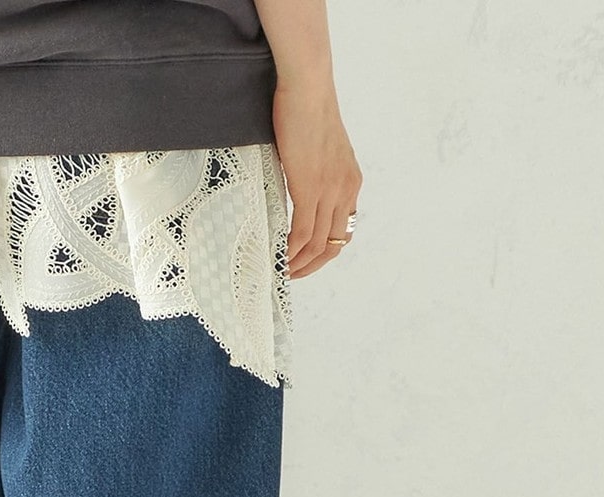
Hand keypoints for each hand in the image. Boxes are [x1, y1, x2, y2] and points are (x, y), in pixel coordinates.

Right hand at [271, 81, 361, 278]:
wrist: (307, 88)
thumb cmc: (306, 109)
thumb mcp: (317, 150)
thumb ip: (314, 175)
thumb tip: (296, 190)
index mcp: (350, 182)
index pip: (343, 231)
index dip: (325, 252)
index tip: (305, 260)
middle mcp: (345, 190)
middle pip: (334, 245)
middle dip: (313, 266)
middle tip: (291, 274)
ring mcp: (330, 191)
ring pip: (319, 244)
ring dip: (300, 263)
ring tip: (282, 270)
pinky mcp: (311, 189)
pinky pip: (304, 233)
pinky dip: (292, 250)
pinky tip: (279, 255)